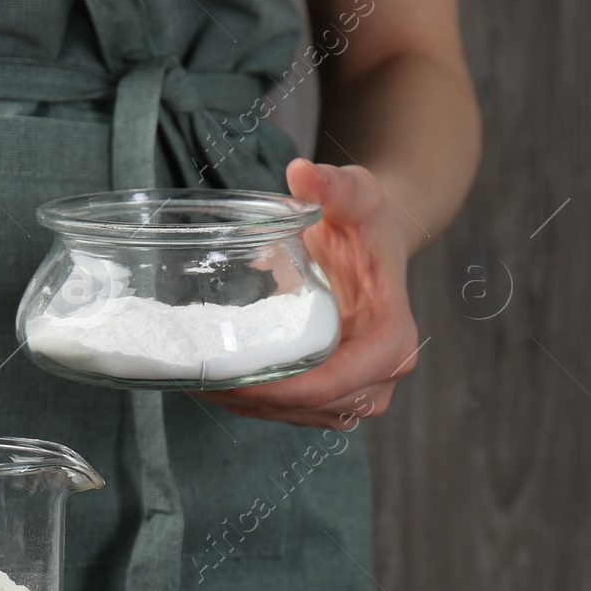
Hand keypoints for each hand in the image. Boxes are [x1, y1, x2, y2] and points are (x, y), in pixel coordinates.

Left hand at [195, 158, 420, 429]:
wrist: (376, 239)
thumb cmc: (367, 220)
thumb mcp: (358, 195)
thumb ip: (334, 185)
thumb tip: (302, 174)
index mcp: (390, 339)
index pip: (332, 384)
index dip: (280, 391)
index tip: (230, 379)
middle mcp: (382, 374)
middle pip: (312, 408)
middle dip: (255, 401)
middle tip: (199, 379)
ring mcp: (361, 389)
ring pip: (299, 417)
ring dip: (250, 408)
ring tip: (199, 382)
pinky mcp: (337, 392)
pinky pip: (295, 412)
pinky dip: (256, 404)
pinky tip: (217, 384)